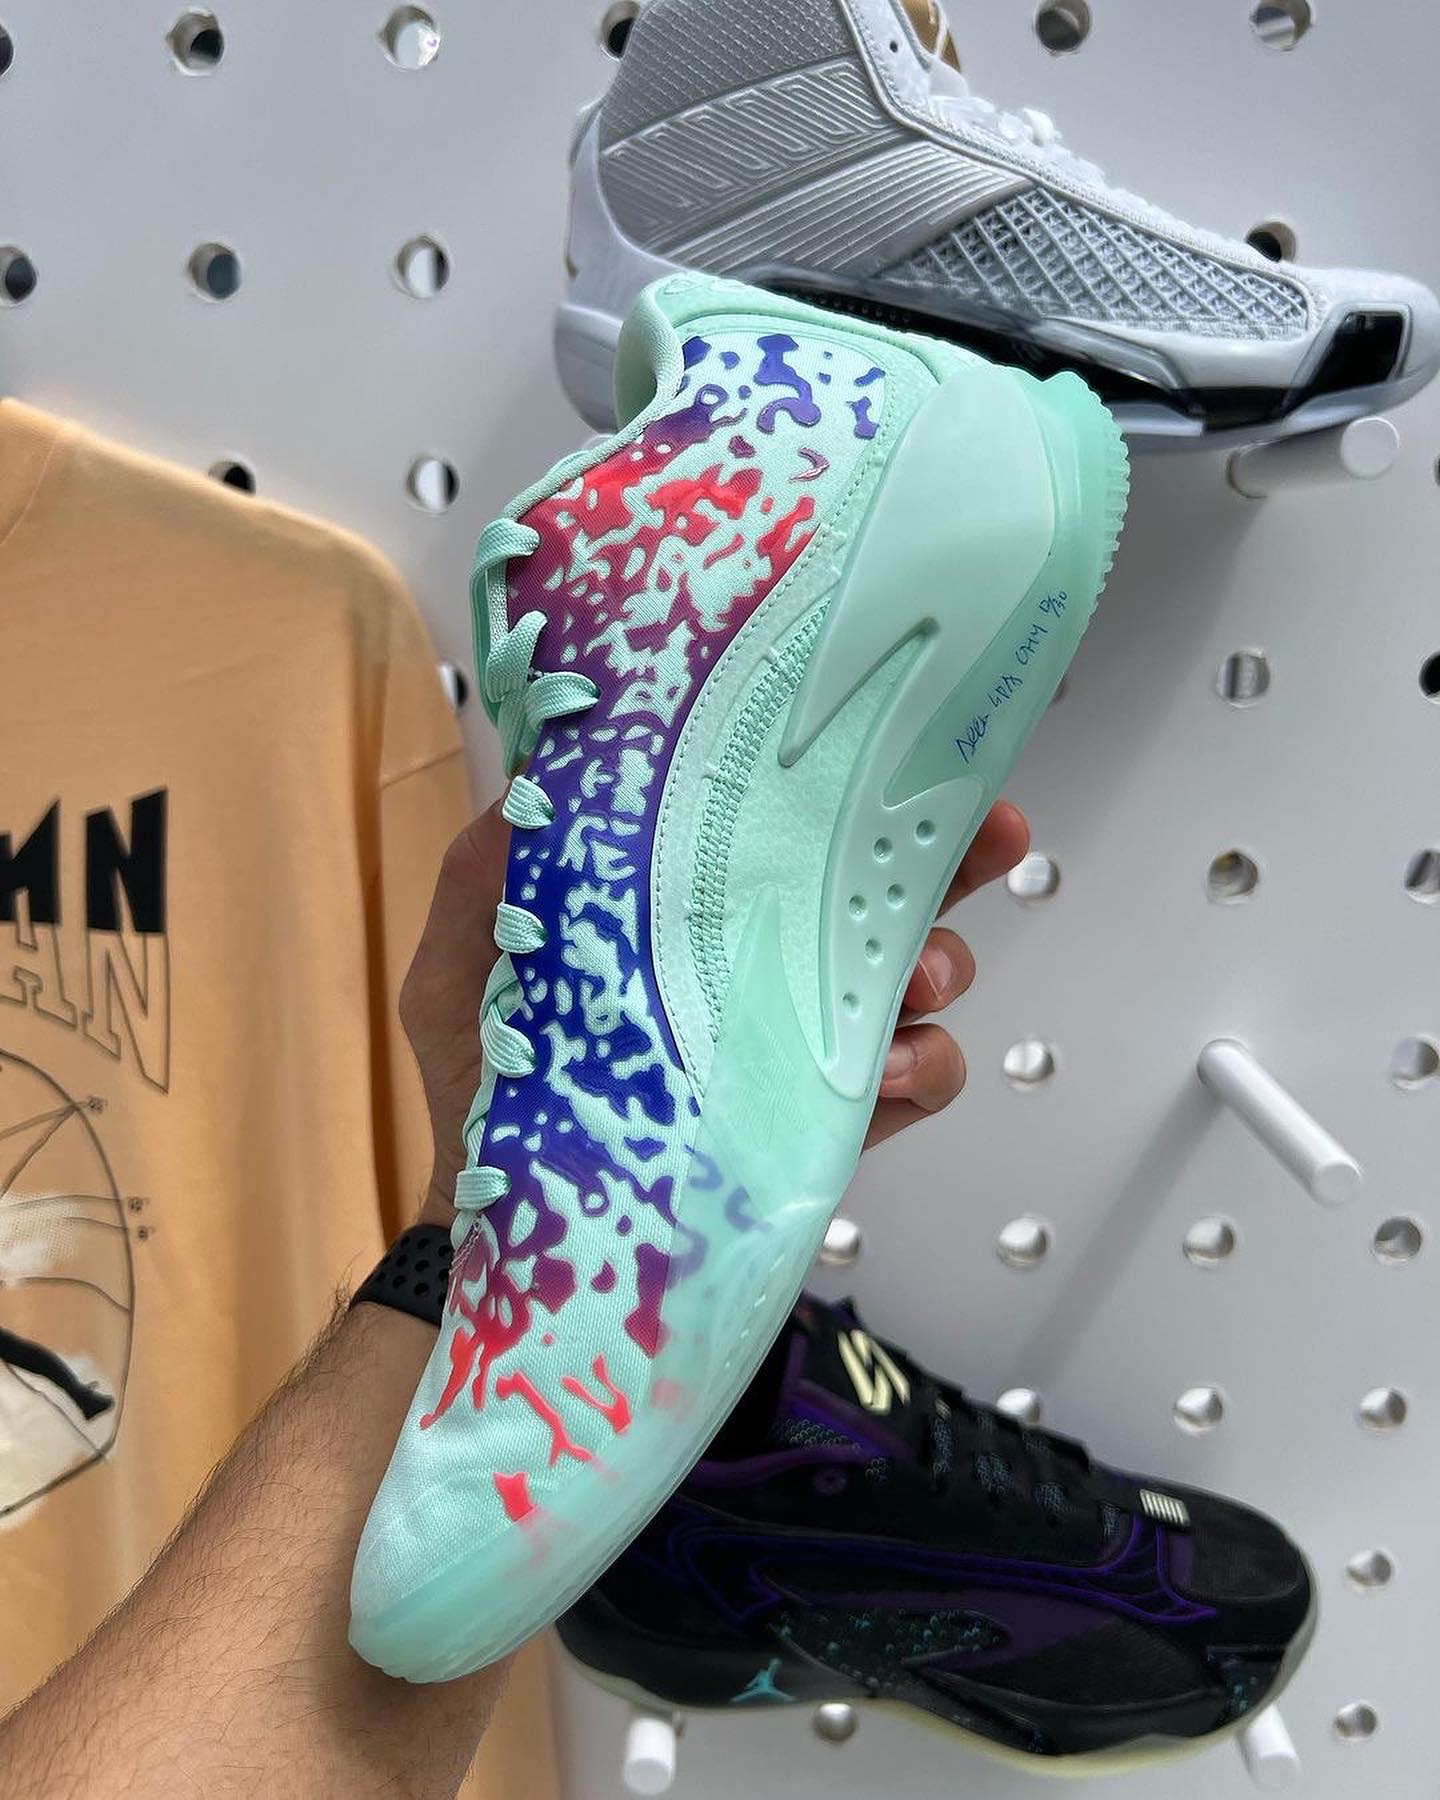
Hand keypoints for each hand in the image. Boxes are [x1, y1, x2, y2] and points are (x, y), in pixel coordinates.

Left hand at [401, 798, 1029, 1221]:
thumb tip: (533, 789)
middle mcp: (762, 964)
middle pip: (880, 891)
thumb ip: (485, 879)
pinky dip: (923, 1070)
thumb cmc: (485, 1080)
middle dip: (951, 857)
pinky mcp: (820, 1124)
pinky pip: (909, 1088)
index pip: (787, 830)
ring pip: (915, 984)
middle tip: (985, 840)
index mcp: (695, 909)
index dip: (850, 784)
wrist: (506, 1220)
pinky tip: (893, 1067)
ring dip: (940, 966)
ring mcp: (800, 1043)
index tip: (905, 744)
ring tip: (919, 976)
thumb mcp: (461, 965)